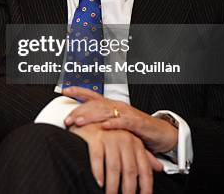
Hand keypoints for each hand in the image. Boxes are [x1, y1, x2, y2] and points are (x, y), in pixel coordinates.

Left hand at [62, 87, 177, 152]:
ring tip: (78, 122)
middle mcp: (117, 106)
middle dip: (79, 111)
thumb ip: (99, 124)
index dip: (78, 91)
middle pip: (94, 105)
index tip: (64, 90)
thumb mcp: (114, 124)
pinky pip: (123, 122)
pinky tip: (103, 127)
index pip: (92, 95)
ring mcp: (127, 113)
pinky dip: (113, 124)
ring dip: (90, 117)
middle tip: (66, 120)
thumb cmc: (135, 129)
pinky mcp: (137, 122)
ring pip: (105, 111)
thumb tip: (79, 128)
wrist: (160, 133)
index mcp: (111, 105)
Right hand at [70, 122, 161, 193]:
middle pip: (130, 171)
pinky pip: (98, 158)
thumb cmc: (108, 132)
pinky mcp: (95, 137)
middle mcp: (124, 140)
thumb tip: (159, 168)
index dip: (145, 187)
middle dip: (128, 189)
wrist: (88, 115)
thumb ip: (144, 155)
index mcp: (135, 143)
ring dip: (112, 185)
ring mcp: (109, 138)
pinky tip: (99, 182)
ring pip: (114, 167)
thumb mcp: (130, 142)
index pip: (144, 169)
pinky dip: (98, 172)